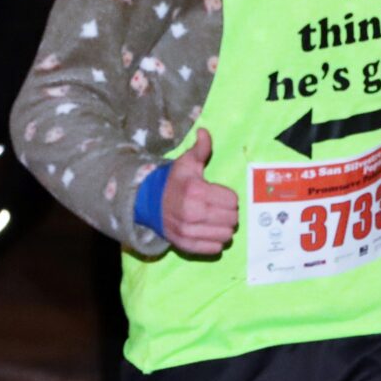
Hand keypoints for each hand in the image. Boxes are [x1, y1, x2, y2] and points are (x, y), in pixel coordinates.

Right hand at [161, 129, 238, 255]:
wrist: (147, 202)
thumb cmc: (174, 181)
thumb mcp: (187, 162)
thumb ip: (201, 148)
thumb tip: (204, 132)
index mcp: (196, 191)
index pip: (232, 200)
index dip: (229, 197)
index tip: (219, 194)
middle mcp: (192, 213)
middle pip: (232, 219)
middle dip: (229, 212)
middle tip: (219, 207)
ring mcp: (188, 231)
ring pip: (226, 235)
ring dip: (224, 228)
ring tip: (215, 220)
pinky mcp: (185, 245)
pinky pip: (214, 248)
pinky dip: (215, 241)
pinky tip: (208, 231)